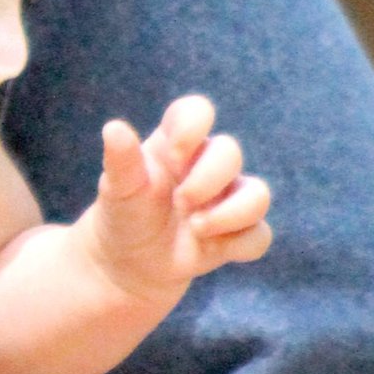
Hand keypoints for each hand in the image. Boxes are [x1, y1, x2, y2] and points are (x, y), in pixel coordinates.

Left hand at [89, 95, 271, 303]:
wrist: (128, 262)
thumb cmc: (124, 214)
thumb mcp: (118, 189)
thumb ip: (121, 161)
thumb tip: (114, 128)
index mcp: (176, 144)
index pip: (197, 111)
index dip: (193, 126)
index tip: (174, 155)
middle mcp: (207, 166)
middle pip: (230, 151)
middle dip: (207, 179)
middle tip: (181, 202)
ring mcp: (226, 200)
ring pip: (258, 194)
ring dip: (230, 213)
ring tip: (196, 228)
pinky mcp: (238, 235)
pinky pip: (260, 235)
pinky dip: (238, 245)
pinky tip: (209, 249)